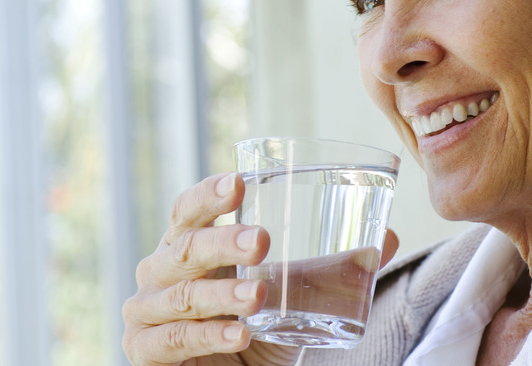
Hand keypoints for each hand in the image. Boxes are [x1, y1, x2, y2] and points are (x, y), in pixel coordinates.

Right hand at [122, 172, 398, 365]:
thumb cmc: (255, 328)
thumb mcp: (294, 296)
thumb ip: (332, 268)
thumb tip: (386, 237)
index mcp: (190, 244)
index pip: (189, 210)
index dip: (209, 195)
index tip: (238, 182)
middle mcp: (162, 271)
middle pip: (185, 247)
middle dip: (223, 241)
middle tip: (261, 240)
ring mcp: (147, 311)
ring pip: (185, 295)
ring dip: (223, 294)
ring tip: (259, 297)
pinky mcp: (145, 350)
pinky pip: (175, 339)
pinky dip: (208, 335)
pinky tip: (239, 334)